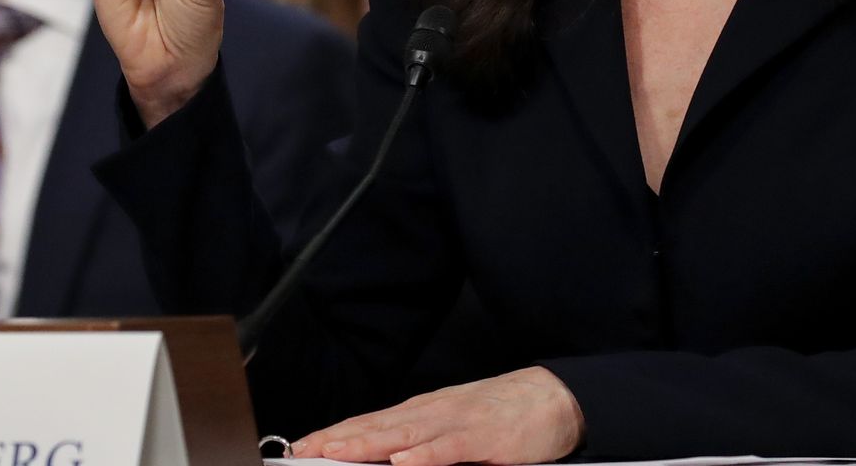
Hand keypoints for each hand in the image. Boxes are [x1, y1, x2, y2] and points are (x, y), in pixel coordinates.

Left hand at [288, 367, 584, 464]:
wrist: (553, 397)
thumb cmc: (503, 415)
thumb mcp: (453, 427)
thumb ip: (420, 442)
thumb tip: (386, 458)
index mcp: (423, 413)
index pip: (369, 423)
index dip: (334, 433)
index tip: (301, 445)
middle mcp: (432, 413)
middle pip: (376, 427)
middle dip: (337, 439)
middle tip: (302, 449)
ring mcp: (457, 423)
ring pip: (404, 435)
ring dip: (366, 444)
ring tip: (334, 452)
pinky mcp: (484, 439)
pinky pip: (449, 449)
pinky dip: (424, 455)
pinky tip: (401, 461)